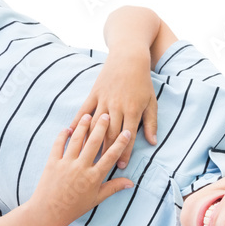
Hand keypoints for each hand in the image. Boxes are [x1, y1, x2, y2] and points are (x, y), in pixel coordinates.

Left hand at [31, 114, 133, 225]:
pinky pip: (58, 145)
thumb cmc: (75, 207)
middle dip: (101, 127)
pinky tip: (68, 128)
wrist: (49, 212)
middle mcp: (81, 168)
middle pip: (94, 143)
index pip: (110, 156)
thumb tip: (131, 183)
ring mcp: (66, 164)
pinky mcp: (52, 162)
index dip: (120, 143)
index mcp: (94, 177)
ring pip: (76, 140)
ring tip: (89, 115)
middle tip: (106, 115)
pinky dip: (62, 135)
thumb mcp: (97, 199)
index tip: (127, 132)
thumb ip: (113, 187)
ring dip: (83, 127)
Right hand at [71, 50, 157, 168]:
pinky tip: (72, 133)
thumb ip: (150, 123)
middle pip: (110, 134)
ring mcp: (103, 100)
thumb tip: (152, 142)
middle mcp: (116, 107)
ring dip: (91, 141)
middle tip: (102, 166)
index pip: (127, 137)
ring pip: (96, 125)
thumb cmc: (142, 83)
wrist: (129, 59)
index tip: (121, 166)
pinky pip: (84, 110)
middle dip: (107, 151)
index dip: (124, 152)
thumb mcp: (151, 103)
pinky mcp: (94, 94)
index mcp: (132, 111)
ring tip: (86, 155)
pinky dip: (78, 122)